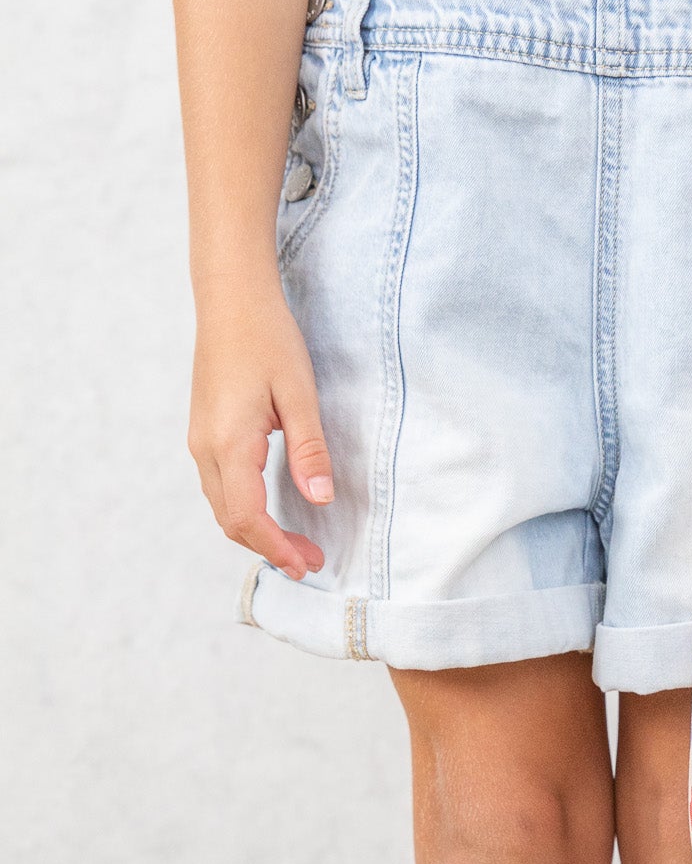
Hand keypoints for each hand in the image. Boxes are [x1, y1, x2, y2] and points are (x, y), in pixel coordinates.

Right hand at [188, 281, 332, 582]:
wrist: (231, 299)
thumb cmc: (268, 338)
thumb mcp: (299, 394)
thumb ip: (309, 449)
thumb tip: (320, 498)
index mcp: (229, 443)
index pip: (247, 516)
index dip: (277, 547)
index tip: (307, 564)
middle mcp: (206, 448)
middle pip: (231, 520)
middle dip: (270, 548)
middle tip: (312, 562)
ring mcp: (200, 441)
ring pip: (223, 506)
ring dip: (257, 532)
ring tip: (297, 545)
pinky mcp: (205, 433)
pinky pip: (220, 487)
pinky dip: (245, 511)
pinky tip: (272, 514)